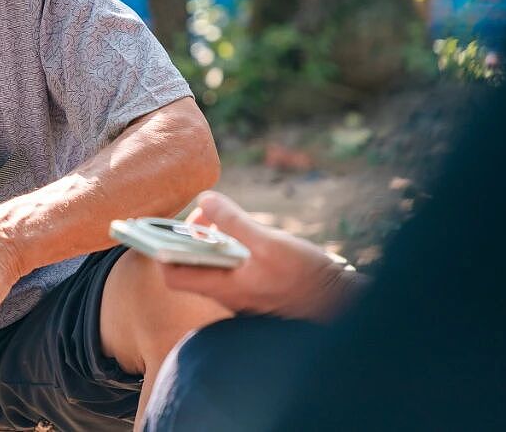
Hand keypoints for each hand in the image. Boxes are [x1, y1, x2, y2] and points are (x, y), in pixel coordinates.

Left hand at [157, 191, 359, 322]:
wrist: (342, 305)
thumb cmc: (307, 278)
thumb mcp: (270, 242)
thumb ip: (234, 220)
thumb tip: (204, 200)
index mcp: (224, 287)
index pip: (173, 274)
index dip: (163, 249)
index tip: (169, 226)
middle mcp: (227, 297)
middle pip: (190, 269)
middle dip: (190, 240)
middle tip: (206, 217)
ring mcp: (241, 298)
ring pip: (211, 269)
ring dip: (211, 244)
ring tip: (225, 222)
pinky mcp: (255, 295)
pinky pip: (230, 272)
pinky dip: (229, 252)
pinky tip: (245, 238)